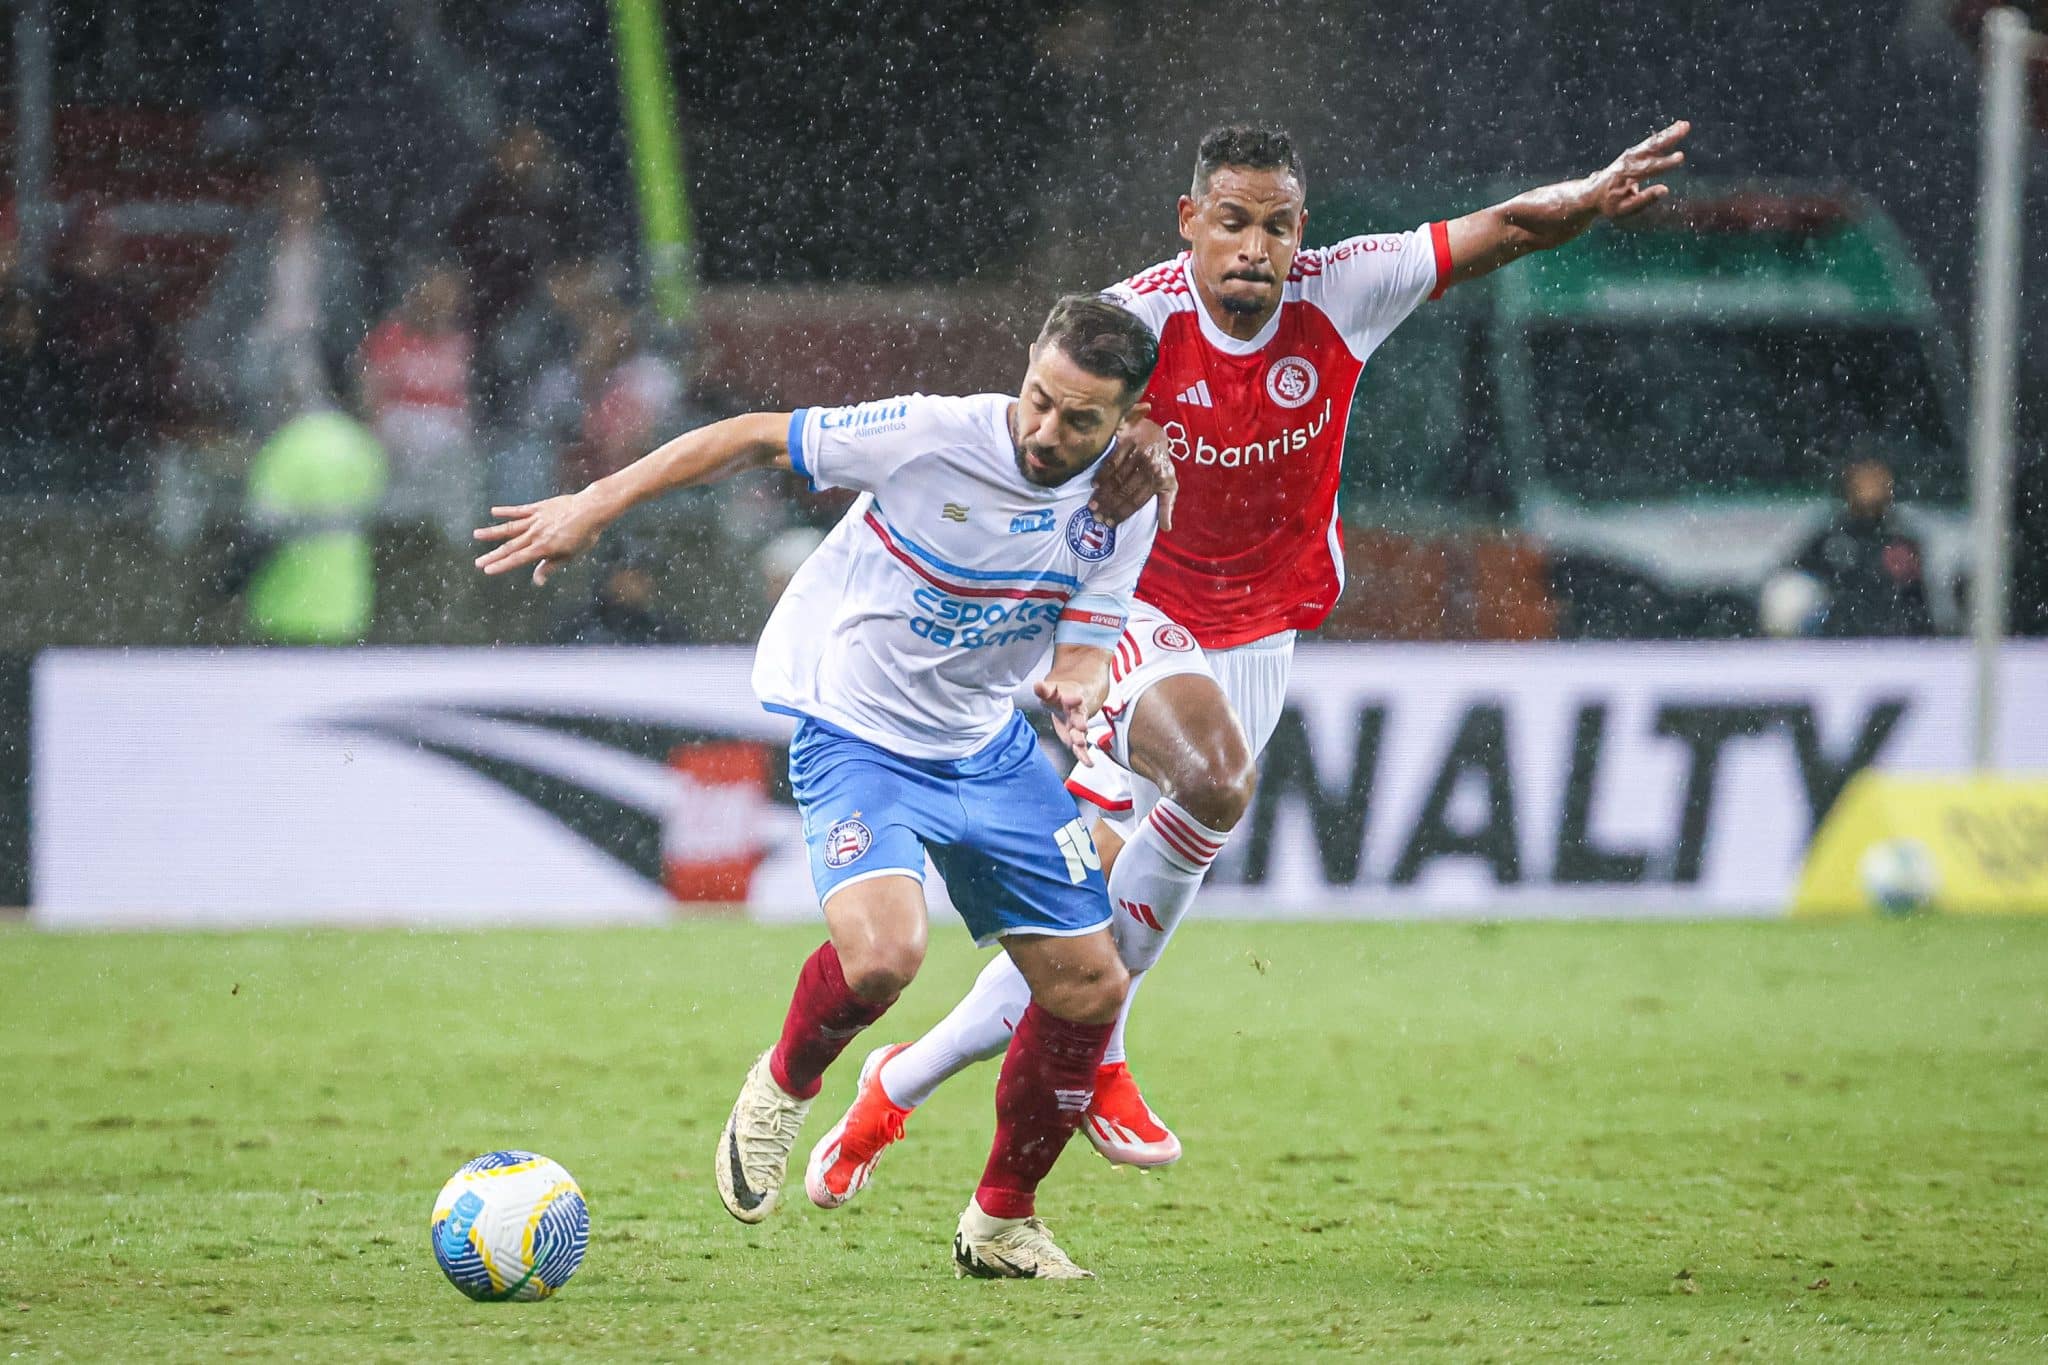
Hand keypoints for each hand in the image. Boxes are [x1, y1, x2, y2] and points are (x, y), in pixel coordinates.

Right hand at [472, 492, 610, 585]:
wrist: (591, 510)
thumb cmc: (584, 536)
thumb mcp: (569, 555)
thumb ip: (550, 566)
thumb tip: (537, 581)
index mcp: (543, 548)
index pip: (518, 559)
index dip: (501, 565)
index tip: (487, 570)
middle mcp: (535, 534)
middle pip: (510, 546)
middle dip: (493, 555)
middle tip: (477, 562)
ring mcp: (536, 520)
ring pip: (510, 527)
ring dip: (492, 532)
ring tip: (476, 534)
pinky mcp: (538, 507)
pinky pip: (519, 510)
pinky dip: (506, 511)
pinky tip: (494, 512)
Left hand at [1034, 676, 1096, 766]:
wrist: (1075, 701)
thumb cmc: (1061, 697)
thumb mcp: (1052, 690)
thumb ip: (1044, 690)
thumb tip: (1037, 686)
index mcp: (1070, 699)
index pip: (1071, 697)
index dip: (1073, 698)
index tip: (1076, 698)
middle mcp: (1077, 713)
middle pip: (1079, 717)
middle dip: (1080, 721)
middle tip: (1081, 726)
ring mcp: (1078, 727)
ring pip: (1081, 733)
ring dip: (1080, 739)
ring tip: (1080, 744)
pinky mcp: (1077, 738)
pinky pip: (1081, 748)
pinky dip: (1085, 755)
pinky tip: (1088, 763)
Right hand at [1088, 405, 1175, 530]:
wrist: (1155, 433)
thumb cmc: (1160, 463)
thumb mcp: (1169, 484)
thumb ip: (1167, 505)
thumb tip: (1166, 528)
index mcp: (1159, 480)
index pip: (1138, 501)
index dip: (1123, 513)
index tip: (1110, 523)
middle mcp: (1149, 467)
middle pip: (1125, 491)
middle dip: (1110, 506)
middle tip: (1097, 517)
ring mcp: (1138, 454)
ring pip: (1117, 478)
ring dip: (1103, 493)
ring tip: (1092, 505)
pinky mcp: (1128, 442)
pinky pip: (1112, 461)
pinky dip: (1103, 474)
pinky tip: (1094, 485)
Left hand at [1588, 120, 1688, 220]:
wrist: (1592, 194)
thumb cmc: (1609, 204)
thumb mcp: (1624, 209)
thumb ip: (1644, 200)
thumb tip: (1665, 190)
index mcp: (1627, 176)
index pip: (1650, 168)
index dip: (1666, 162)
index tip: (1681, 157)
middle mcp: (1629, 162)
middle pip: (1651, 148)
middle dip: (1669, 138)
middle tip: (1685, 128)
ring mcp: (1630, 156)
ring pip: (1651, 142)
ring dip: (1668, 133)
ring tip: (1685, 125)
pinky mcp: (1632, 153)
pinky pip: (1649, 143)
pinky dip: (1663, 135)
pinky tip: (1677, 127)